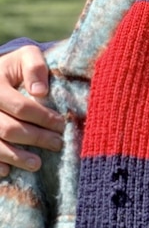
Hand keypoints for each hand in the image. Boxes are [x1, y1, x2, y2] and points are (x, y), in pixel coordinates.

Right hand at [0, 45, 64, 175]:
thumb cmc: (15, 66)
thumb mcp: (26, 57)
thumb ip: (35, 68)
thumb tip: (40, 92)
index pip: (21, 107)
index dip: (43, 118)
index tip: (62, 125)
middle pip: (8, 129)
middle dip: (35, 138)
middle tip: (57, 144)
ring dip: (15, 156)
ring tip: (37, 164)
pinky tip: (7, 171)